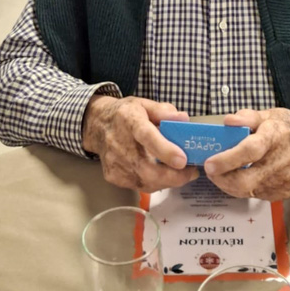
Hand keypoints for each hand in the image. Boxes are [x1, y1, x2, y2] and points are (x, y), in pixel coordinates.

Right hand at [82, 94, 198, 192]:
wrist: (98, 126)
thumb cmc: (126, 114)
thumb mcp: (145, 104)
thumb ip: (165, 111)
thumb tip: (184, 119)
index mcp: (129, 121)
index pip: (146, 136)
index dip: (165, 150)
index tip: (182, 160)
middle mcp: (119, 144)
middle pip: (147, 169)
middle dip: (174, 176)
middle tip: (191, 172)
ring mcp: (114, 163)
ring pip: (145, 182)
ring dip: (167, 181)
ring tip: (181, 174)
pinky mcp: (113, 176)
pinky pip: (139, 186)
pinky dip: (155, 183)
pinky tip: (162, 175)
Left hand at [203, 106, 289, 200]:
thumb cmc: (285, 126)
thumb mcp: (267, 114)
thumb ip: (246, 117)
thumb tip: (228, 121)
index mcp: (274, 137)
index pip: (250, 151)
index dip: (227, 160)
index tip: (209, 164)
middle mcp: (280, 162)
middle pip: (246, 182)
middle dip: (222, 180)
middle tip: (210, 171)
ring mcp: (283, 181)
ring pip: (247, 191)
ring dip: (229, 184)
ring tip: (222, 172)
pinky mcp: (283, 193)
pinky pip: (255, 195)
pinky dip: (243, 188)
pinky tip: (242, 176)